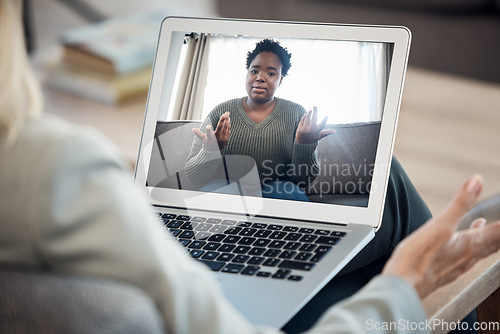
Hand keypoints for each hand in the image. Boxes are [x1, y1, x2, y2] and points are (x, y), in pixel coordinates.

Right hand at [192, 112, 230, 150]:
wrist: (216, 151)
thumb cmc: (209, 143)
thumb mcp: (203, 139)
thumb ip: (199, 133)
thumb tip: (193, 129)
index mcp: (210, 138)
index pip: (209, 134)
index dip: (208, 130)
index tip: (208, 126)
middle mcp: (217, 138)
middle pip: (220, 128)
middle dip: (222, 121)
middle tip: (225, 114)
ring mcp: (223, 138)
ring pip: (225, 128)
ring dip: (226, 120)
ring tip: (227, 114)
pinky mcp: (227, 138)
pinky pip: (228, 130)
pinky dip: (228, 124)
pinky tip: (228, 119)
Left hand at [295, 107, 334, 143]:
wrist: (302, 144)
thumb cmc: (312, 138)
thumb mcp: (319, 136)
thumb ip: (327, 132)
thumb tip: (335, 131)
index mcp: (317, 132)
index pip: (322, 124)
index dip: (324, 120)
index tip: (326, 115)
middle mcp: (311, 130)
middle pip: (314, 119)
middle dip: (315, 112)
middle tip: (315, 106)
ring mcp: (305, 129)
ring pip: (307, 118)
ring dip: (309, 113)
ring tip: (311, 110)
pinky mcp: (300, 128)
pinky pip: (302, 120)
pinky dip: (305, 116)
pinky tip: (307, 114)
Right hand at [383, 175, 499, 298]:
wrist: (402, 287)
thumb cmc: (417, 260)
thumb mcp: (439, 225)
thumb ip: (460, 204)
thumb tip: (476, 182)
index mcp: (470, 244)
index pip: (499, 231)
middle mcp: (468, 256)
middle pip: (495, 244)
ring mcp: (457, 265)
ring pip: (482, 252)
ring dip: (490, 241)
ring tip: (494, 233)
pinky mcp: (445, 272)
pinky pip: (467, 258)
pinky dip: (471, 249)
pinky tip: (463, 247)